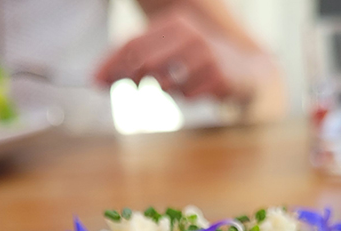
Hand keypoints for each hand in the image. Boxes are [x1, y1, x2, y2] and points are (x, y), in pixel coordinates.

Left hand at [94, 9, 255, 102]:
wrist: (246, 69)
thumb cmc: (199, 62)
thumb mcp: (170, 53)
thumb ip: (138, 62)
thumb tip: (99, 79)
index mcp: (174, 23)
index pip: (133, 43)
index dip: (110, 64)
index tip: (94, 81)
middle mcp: (189, 33)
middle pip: (144, 63)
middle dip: (131, 81)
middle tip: (130, 90)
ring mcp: (205, 53)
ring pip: (165, 83)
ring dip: (165, 91)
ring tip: (179, 84)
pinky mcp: (218, 75)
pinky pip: (188, 96)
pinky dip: (188, 98)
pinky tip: (200, 88)